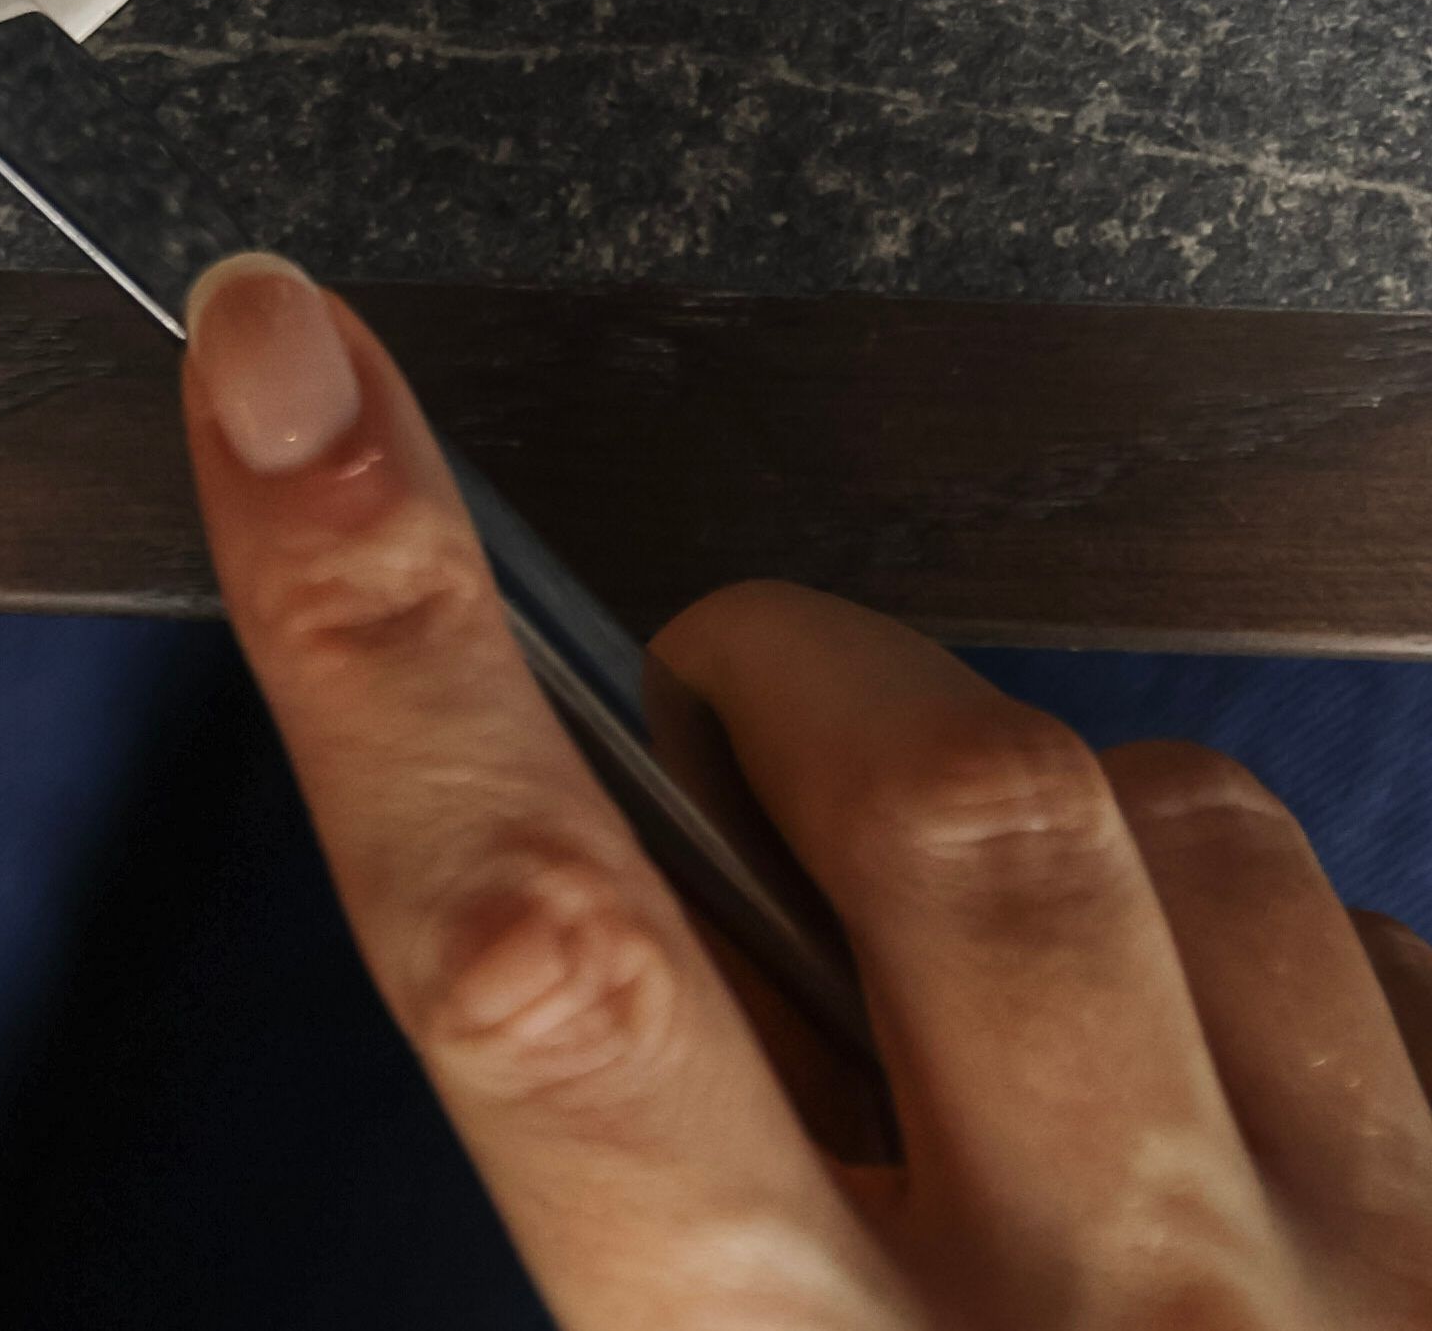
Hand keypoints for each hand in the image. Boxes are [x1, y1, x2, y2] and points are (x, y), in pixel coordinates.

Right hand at [187, 252, 1431, 1320]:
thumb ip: (671, 1249)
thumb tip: (601, 962)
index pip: (533, 951)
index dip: (382, 628)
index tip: (279, 362)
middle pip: (932, 801)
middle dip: (795, 670)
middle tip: (741, 716)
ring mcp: (1405, 1318)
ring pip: (1195, 843)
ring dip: (1059, 826)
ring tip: (1014, 988)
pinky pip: (1416, 975)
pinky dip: (1302, 985)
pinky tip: (1264, 1142)